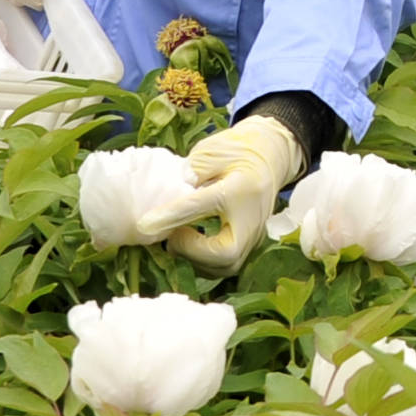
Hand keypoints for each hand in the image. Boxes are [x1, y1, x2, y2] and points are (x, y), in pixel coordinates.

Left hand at [148, 115, 301, 272]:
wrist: (271, 155)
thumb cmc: (238, 149)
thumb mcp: (212, 151)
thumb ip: (190, 173)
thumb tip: (166, 197)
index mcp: (242, 187)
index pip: (200, 206)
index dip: (170, 216)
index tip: (144, 224)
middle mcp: (252, 218)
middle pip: (224, 253)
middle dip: (190, 250)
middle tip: (170, 234)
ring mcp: (255, 235)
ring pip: (225, 266)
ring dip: (195, 259)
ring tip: (178, 238)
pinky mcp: (250, 245)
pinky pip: (226, 265)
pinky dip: (203, 261)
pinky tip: (189, 244)